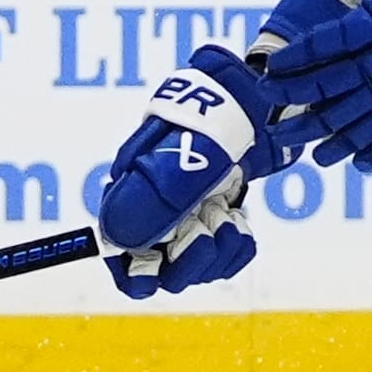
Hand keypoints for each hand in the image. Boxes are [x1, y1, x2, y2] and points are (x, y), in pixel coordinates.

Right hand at [96, 46, 294, 298]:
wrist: (254, 101)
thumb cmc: (211, 121)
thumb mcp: (181, 157)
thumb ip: (152, 199)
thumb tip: (118, 240)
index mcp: (131, 194)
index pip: (119, 253)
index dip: (134, 270)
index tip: (160, 267)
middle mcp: (155, 211)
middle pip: (160, 269)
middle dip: (187, 259)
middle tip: (208, 229)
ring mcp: (188, 215)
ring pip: (195, 266)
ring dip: (217, 250)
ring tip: (228, 216)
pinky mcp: (218, 216)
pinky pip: (223, 255)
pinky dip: (236, 247)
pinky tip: (240, 221)